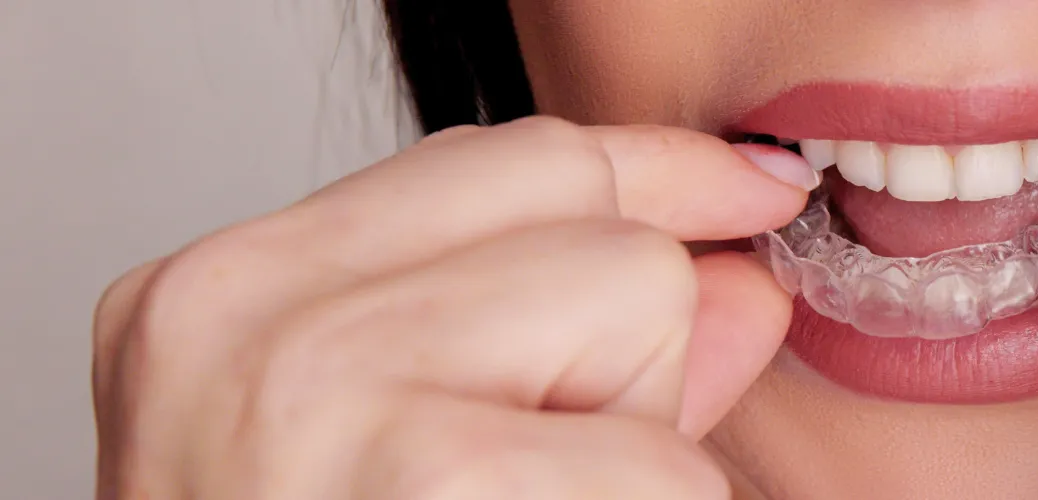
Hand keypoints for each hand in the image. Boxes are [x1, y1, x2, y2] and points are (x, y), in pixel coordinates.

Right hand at [91, 117, 812, 498]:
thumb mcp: (408, 450)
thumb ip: (564, 349)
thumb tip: (739, 287)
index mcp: (220, 301)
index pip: (508, 163)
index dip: (659, 177)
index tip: (757, 193)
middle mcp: (245, 325)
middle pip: (597, 233)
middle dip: (621, 360)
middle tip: (514, 491)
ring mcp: (318, 396)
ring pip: (642, 314)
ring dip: (634, 451)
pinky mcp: (431, 480)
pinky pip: (662, 465)